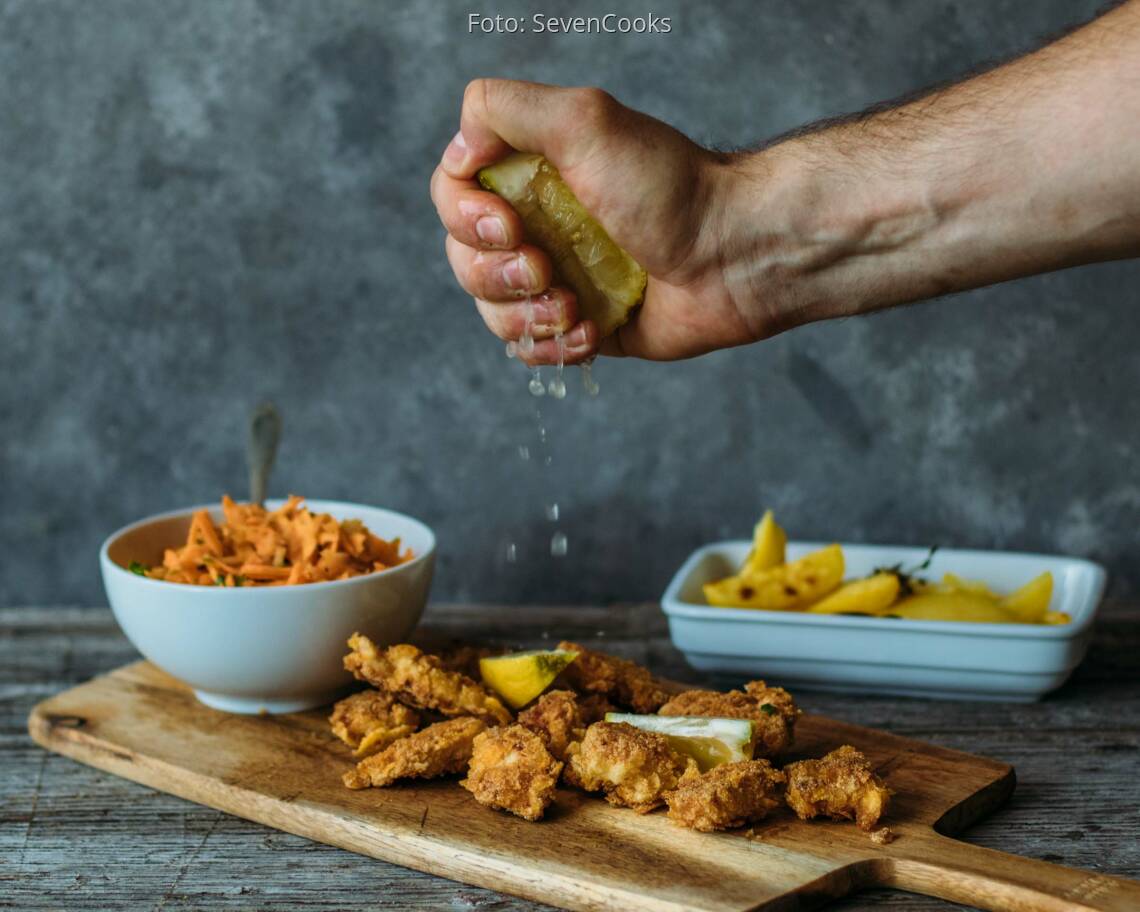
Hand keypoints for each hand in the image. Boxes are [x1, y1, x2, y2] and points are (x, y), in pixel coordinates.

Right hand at [430, 79, 759, 362]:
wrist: (732, 257)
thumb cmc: (667, 188)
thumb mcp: (584, 121)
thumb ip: (504, 110)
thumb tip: (459, 146)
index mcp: (531, 173)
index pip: (453, 195)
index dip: (465, 218)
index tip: (506, 224)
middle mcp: (539, 224)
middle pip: (464, 259)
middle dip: (497, 274)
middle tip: (547, 269)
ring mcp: (558, 279)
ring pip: (492, 310)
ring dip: (526, 316)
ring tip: (575, 306)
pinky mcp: (581, 325)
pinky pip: (531, 349)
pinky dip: (553, 346)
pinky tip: (594, 329)